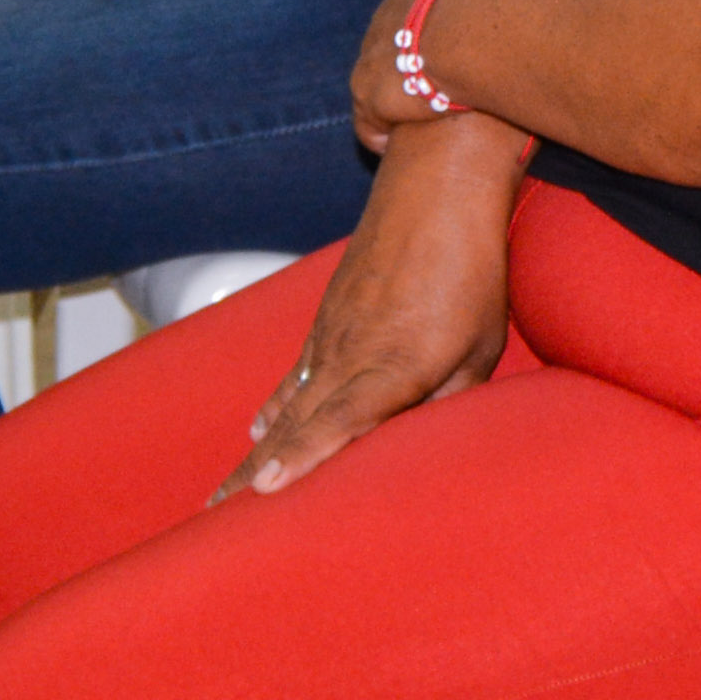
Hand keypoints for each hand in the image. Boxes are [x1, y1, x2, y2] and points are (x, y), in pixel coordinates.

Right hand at [221, 143, 518, 500]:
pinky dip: (275, 405)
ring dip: (257, 450)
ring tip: (225, 492)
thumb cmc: (473, 268)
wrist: (437, 183)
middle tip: (218, 516)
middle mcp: (352, 351)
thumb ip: (452, 399)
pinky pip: (295, 371)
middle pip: (297, 423)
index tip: (266, 489)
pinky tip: (258, 431)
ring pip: (289, 402)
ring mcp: (332, 331)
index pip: (341, 420)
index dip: (304, 457)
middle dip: (257, 473)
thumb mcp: (483, 345)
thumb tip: (424, 441)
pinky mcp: (328, 313)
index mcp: (396, 363)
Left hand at [345, 0, 517, 150]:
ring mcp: (374, 60)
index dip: (426, 20)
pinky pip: (369, 124)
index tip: (443, 34)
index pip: (410, 5)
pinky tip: (395, 144)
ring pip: (373, 82)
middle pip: (388, 43)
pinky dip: (378, 133)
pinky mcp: (373, 100)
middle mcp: (383, 21)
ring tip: (412, 115)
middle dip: (405, 58)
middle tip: (432, 77)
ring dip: (389, 98)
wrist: (474, 24)